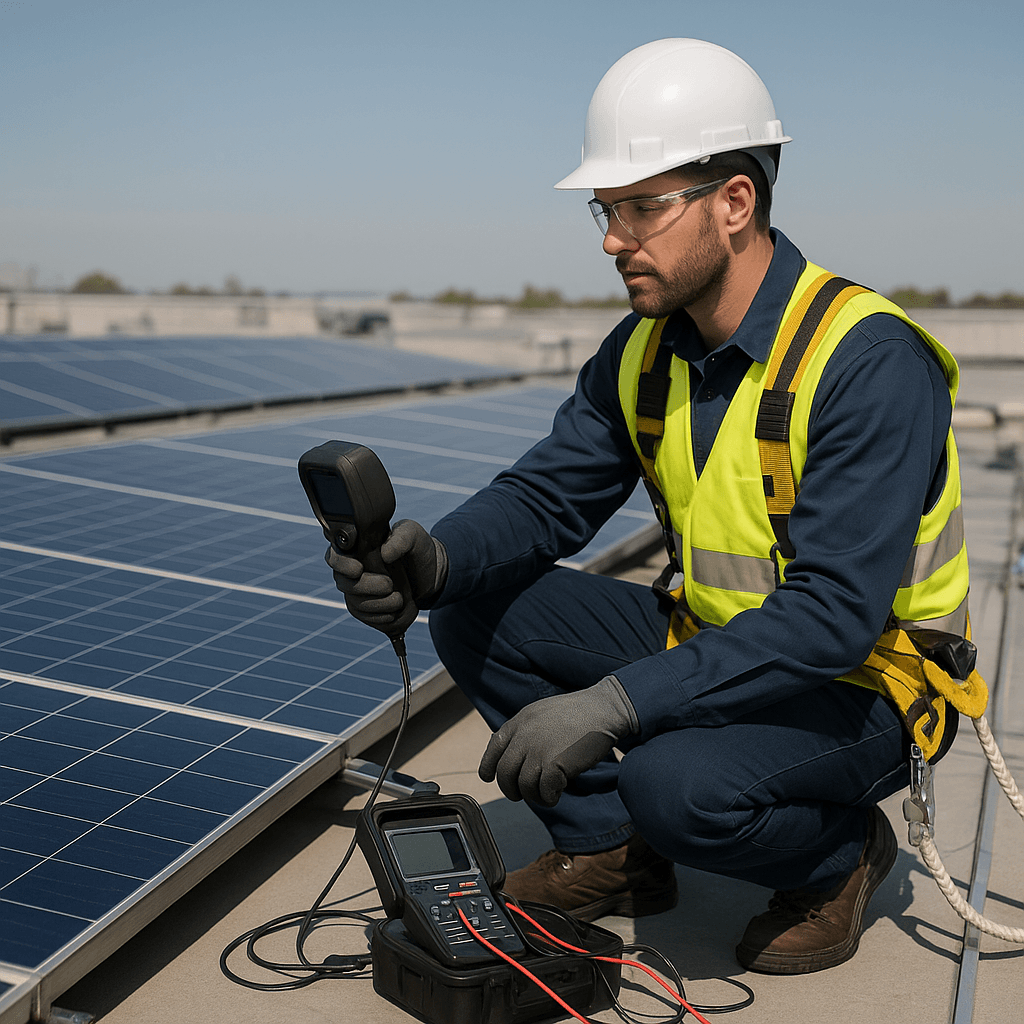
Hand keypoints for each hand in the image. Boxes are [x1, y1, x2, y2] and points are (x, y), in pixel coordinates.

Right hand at [326, 519, 447, 633]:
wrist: (431, 573)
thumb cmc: (417, 548)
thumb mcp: (413, 535)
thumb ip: (401, 538)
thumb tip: (385, 554)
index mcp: (357, 548)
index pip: (335, 556)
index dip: (341, 564)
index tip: (358, 569)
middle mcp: (352, 570)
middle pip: (344, 583)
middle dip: (366, 587)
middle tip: (389, 585)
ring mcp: (359, 591)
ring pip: (355, 603)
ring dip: (377, 605)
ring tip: (399, 599)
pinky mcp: (367, 608)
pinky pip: (365, 617)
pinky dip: (380, 617)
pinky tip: (394, 613)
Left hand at [478, 677, 637, 806]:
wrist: (603, 709)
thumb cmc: (578, 713)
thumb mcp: (543, 713)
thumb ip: (526, 730)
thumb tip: (513, 753)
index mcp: (521, 721)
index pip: (494, 746)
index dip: (488, 765)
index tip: (489, 777)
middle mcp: (525, 735)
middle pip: (505, 773)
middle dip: (511, 790)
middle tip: (521, 795)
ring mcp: (539, 750)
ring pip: (524, 787)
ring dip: (534, 797)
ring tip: (545, 796)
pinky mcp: (555, 765)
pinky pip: (545, 792)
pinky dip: (550, 797)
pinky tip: (557, 793)